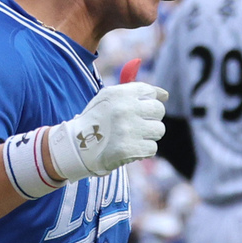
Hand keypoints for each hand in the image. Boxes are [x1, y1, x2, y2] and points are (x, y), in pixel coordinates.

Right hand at [47, 82, 166, 180]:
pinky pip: (152, 148)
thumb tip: (165, 95)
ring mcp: (128, 129)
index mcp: (120, 93)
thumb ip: (135, 93)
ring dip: (148, 135)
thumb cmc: (96, 120)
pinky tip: (131, 148)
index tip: (147, 108)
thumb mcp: (108, 98)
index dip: (151, 101)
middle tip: (139, 125)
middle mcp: (125, 109)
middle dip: (151, 118)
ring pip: (159, 130)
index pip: (150, 92)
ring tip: (133, 137)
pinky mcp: (130, 149)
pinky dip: (144, 150)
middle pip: (158, 110)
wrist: (77, 146)